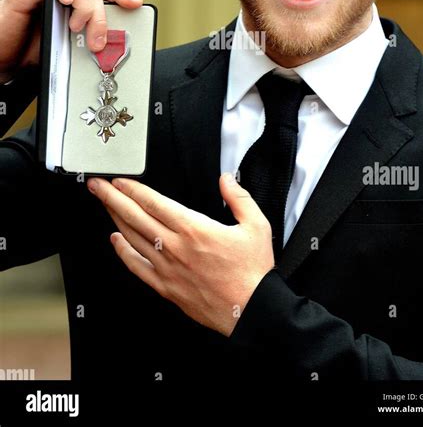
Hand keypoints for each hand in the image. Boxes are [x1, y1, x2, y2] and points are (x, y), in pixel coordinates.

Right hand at [0, 0, 142, 80]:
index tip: (136, 4)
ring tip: (78, 26)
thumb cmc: (34, 51)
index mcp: (77, 4)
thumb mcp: (69, 48)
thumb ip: (88, 42)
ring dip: (84, 3)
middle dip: (101, 14)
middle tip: (97, 40)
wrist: (4, 57)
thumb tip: (112, 49)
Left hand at [87, 172, 274, 335]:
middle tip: (98, 186)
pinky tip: (116, 241)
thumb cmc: (253, 272)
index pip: (154, 203)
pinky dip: (123, 252)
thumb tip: (226, 179)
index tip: (119, 180)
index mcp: (194, 229)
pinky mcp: (166, 287)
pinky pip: (137, 267)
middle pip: (135, 217)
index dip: (133, 189)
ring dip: (115, 219)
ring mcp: (167, 268)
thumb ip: (239, 197)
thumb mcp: (256, 225)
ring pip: (132, 238)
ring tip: (104, 205)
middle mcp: (175, 247)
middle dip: (113, 198)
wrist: (251, 311)